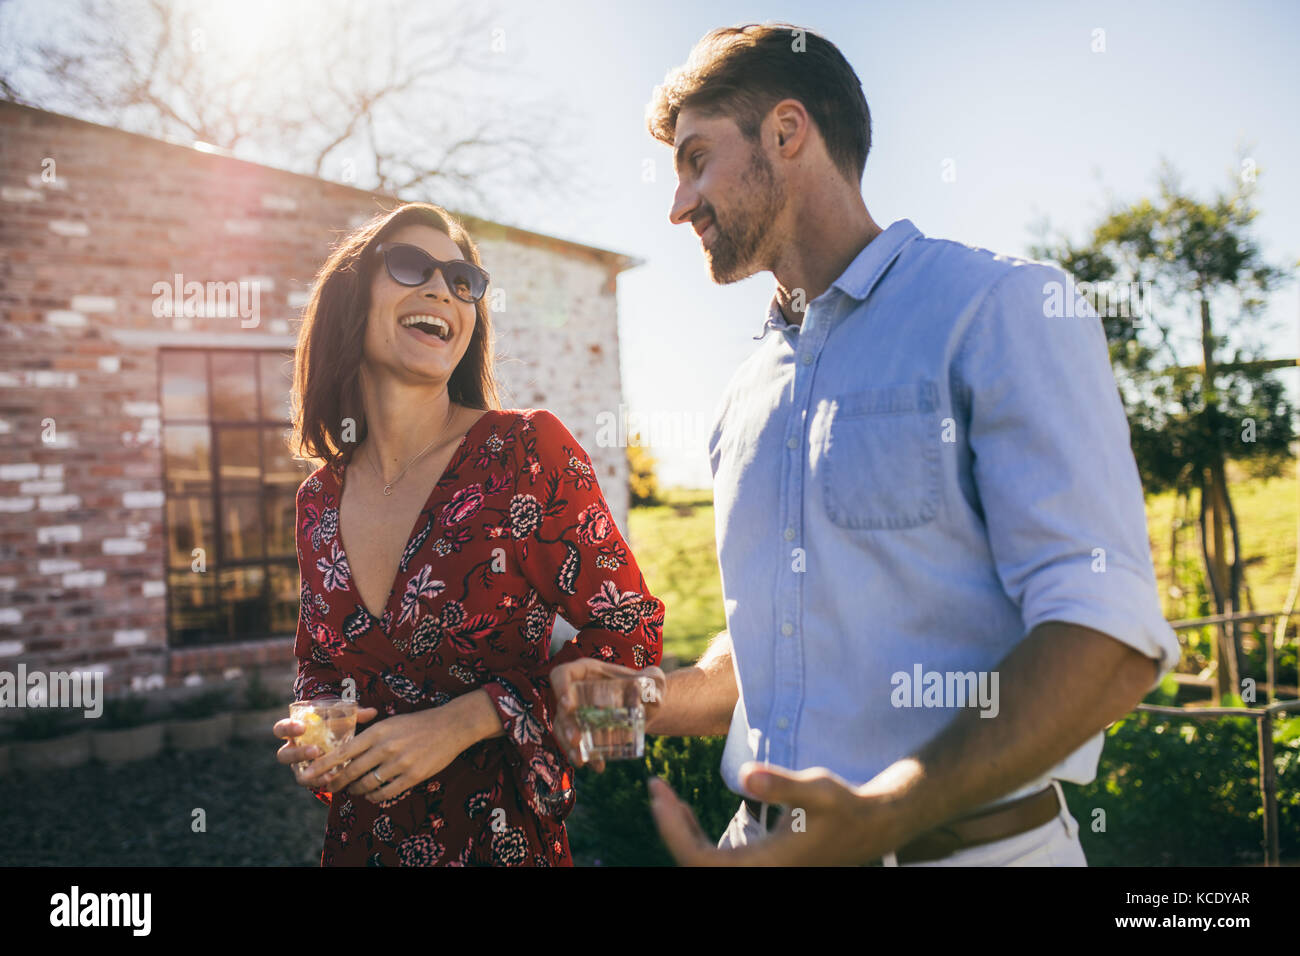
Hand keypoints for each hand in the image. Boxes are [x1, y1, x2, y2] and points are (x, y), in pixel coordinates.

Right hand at [273, 708, 378, 787]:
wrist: (337, 743)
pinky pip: (311, 783)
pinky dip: (321, 782)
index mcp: (295, 731)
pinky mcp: (311, 778)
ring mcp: (300, 766)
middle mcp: (293, 750)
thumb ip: (354, 714)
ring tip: (328, 772)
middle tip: (316, 750)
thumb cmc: (336, 725)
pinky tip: (333, 779)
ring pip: (298, 774)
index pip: (281, 729)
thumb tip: (373, 712)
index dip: (288, 729)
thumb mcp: (343, 717)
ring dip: (311, 774)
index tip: (302, 727)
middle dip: (298, 754)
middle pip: (284, 755)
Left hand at [297, 705, 472, 803]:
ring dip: (356, 790)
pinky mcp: (412, 777)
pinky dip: (374, 797)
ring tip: (353, 790)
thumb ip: (368, 737)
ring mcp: (399, 763)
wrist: (450, 726)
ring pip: (366, 785)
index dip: (322, 765)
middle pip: (351, 772)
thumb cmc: (416, 724)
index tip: (308, 774)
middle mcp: (386, 748)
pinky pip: (385, 793)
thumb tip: (345, 754)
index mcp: (377, 732)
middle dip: (335, 783)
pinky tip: (372, 794)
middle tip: (328, 788)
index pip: (343, 751)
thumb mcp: (389, 723)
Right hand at [551, 658, 666, 772]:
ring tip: (580, 761)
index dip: (560, 687)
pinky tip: (598, 766)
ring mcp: (577, 712)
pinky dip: (585, 757)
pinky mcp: (583, 731)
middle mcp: (576, 691)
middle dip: (565, 725)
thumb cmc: (646, 686)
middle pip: (560, 707)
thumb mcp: (653, 681)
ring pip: (563, 729)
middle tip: (576, 740)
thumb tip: (653, 697)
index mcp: (586, 672)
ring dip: (568, 746)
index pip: (562, 674)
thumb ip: (654, 682)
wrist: (647, 706)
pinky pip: (576, 744)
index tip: (568, 705)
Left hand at [648, 761, 908, 865]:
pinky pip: (713, 858)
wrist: (871, 825)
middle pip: (694, 862)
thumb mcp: (817, 788)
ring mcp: (757, 871)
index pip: (699, 860)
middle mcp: (756, 873)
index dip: (672, 829)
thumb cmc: (845, 805)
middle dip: (669, 825)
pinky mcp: (758, 864)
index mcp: (763, 865)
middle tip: (655, 787)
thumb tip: (746, 774)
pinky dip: (693, 835)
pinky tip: (686, 812)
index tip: (659, 792)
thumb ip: (782, 783)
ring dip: (679, 830)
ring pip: (702, 862)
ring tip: (664, 795)